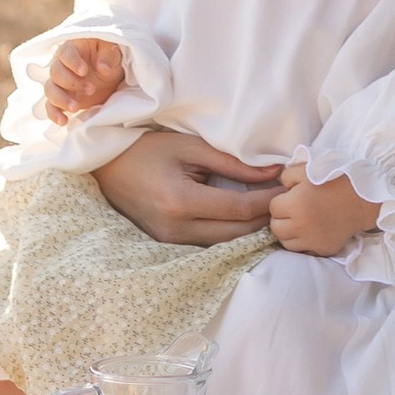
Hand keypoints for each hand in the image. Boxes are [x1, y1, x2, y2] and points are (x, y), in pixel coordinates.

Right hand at [41, 36, 126, 126]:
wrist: (111, 76)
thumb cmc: (110, 58)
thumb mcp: (114, 52)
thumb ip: (109, 56)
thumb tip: (103, 68)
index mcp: (73, 49)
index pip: (65, 53)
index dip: (72, 62)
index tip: (84, 71)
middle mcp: (62, 65)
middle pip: (55, 72)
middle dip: (71, 83)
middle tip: (91, 90)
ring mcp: (60, 84)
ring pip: (50, 90)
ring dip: (60, 99)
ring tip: (75, 107)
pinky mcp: (62, 99)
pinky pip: (51, 106)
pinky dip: (54, 114)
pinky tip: (63, 121)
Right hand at [93, 127, 284, 245]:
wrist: (107, 168)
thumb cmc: (148, 150)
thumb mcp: (190, 147)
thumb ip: (232, 163)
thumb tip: (272, 173)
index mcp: (181, 202)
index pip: (239, 211)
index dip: (268, 201)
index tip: (287, 188)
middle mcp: (176, 230)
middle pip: (237, 234)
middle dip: (265, 219)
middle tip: (285, 201)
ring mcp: (171, 243)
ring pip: (225, 245)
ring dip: (250, 230)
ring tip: (269, 209)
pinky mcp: (169, 247)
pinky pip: (209, 246)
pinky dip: (230, 234)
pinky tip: (243, 219)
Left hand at [268, 168, 378, 257]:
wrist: (364, 198)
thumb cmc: (336, 179)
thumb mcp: (309, 168)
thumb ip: (287, 175)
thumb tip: (279, 187)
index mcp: (296, 204)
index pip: (272, 207)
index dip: (281, 200)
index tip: (293, 196)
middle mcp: (301, 226)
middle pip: (275, 228)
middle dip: (281, 217)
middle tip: (295, 210)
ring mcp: (312, 241)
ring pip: (285, 242)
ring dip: (289, 232)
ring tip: (301, 221)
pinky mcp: (322, 250)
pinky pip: (302, 251)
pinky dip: (303, 242)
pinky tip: (311, 231)